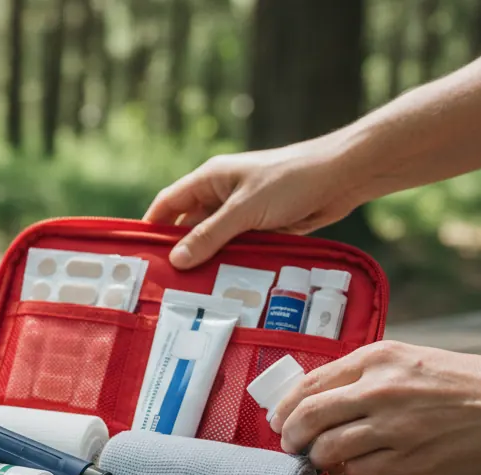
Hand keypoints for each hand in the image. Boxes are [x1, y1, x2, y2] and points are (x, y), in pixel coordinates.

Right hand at [143, 138, 369, 268]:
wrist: (341, 177)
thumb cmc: (290, 180)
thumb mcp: (244, 209)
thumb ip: (211, 235)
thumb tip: (177, 260)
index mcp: (210, 179)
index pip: (169, 203)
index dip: (152, 226)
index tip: (140, 254)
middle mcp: (222, 195)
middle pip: (190, 227)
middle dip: (180, 252)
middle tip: (165, 283)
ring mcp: (242, 213)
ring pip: (215, 242)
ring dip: (208, 262)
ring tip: (192, 291)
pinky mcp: (262, 228)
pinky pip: (238, 249)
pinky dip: (232, 265)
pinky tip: (224, 287)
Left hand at [271, 341, 480, 474]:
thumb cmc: (465, 384)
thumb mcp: (410, 362)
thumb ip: (366, 380)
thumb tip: (322, 409)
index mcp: (377, 358)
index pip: (309, 383)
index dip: (286, 407)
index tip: (279, 421)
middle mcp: (379, 389)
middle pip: (307, 418)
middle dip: (291, 437)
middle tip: (292, 447)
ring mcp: (393, 426)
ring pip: (327, 449)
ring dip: (318, 460)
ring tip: (325, 462)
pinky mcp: (409, 460)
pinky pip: (358, 472)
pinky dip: (352, 474)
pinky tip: (363, 468)